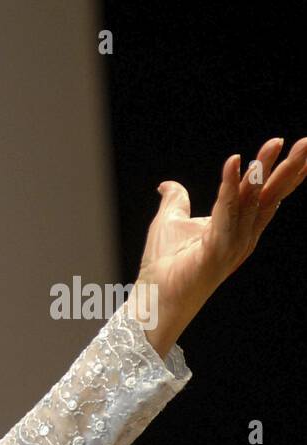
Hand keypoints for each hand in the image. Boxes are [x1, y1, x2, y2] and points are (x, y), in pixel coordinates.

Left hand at [128, 137, 306, 354]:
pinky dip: (229, 186)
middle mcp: (242, 235)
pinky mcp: (217, 249)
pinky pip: (225, 212)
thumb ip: (176, 201)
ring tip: (275, 143)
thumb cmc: (163, 267)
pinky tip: (234, 162)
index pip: (264, 194)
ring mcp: (233, 243)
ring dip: (263, 170)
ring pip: (252, 199)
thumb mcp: (169, 223)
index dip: (279, 171)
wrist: (153, 299)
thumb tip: (167, 185)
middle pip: (270, 195)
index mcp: (238, 228)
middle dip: (289, 167)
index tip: (293, 144)